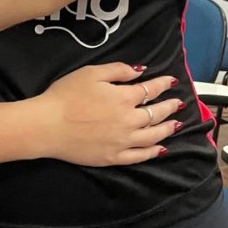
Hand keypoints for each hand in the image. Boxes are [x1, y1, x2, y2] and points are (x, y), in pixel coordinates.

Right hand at [34, 63, 182, 165]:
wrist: (48, 125)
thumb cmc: (66, 95)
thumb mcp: (91, 73)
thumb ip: (118, 70)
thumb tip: (140, 71)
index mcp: (124, 98)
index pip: (150, 90)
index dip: (163, 84)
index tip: (172, 81)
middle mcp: (129, 121)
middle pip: (156, 114)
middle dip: (169, 107)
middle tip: (179, 103)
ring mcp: (123, 142)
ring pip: (153, 136)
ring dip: (167, 129)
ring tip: (176, 124)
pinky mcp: (113, 157)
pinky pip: (139, 156)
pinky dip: (152, 152)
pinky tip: (160, 149)